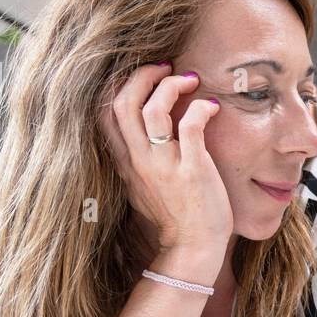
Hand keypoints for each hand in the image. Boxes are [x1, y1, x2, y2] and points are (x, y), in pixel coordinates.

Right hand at [99, 63, 232, 255]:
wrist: (193, 248)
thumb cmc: (175, 216)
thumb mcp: (142, 186)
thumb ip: (136, 160)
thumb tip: (139, 134)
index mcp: (127, 162)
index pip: (105, 114)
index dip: (119, 85)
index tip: (143, 76)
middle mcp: (140, 161)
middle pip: (122, 104)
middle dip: (142, 76)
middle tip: (166, 67)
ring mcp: (164, 166)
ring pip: (152, 111)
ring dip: (170, 86)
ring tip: (191, 80)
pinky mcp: (192, 171)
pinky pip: (190, 126)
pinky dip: (201, 107)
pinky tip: (212, 106)